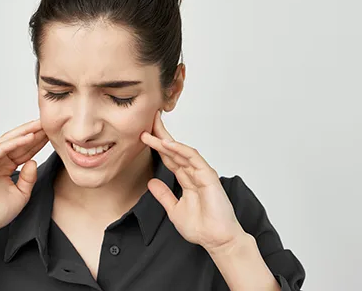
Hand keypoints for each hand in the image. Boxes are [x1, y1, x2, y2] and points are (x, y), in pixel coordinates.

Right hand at [0, 119, 47, 237]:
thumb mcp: (21, 194)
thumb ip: (28, 178)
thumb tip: (34, 161)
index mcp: (6, 166)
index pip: (25, 150)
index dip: (39, 142)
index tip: (54, 134)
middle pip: (18, 142)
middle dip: (34, 132)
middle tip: (50, 122)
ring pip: (9, 141)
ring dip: (25, 132)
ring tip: (41, 125)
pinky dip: (14, 143)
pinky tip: (28, 137)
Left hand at [140, 111, 245, 252]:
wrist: (216, 240)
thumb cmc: (201, 227)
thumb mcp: (174, 210)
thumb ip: (164, 195)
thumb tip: (151, 183)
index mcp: (187, 180)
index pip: (169, 159)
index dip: (157, 147)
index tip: (144, 136)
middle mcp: (194, 173)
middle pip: (174, 150)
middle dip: (161, 136)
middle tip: (147, 121)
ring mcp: (201, 173)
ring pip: (181, 152)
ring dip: (166, 141)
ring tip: (151, 132)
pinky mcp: (208, 176)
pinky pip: (193, 158)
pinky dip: (180, 150)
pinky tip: (168, 144)